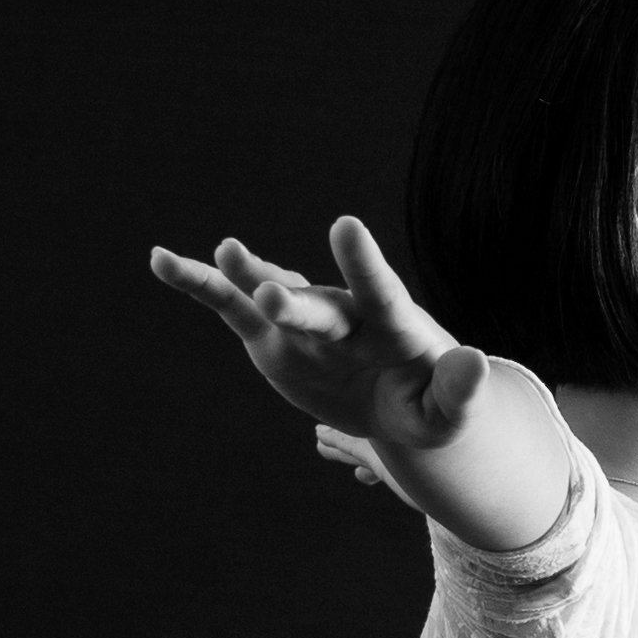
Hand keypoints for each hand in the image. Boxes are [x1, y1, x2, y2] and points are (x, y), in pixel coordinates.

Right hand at [150, 217, 487, 485]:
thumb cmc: (426, 406)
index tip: (346, 227)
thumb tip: (476, 362)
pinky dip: (199, 284)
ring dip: (246, 278)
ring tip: (222, 253)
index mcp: (393, 328)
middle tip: (272, 295)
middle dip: (296, 304)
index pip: (381, 292)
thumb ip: (460, 390)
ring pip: (269, 295)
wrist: (393, 405)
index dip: (363, 264)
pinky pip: (230, 309)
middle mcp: (345, 316)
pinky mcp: (270, 339)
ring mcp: (303, 325)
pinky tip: (162, 260)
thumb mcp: (448, 411)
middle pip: (320, 308)